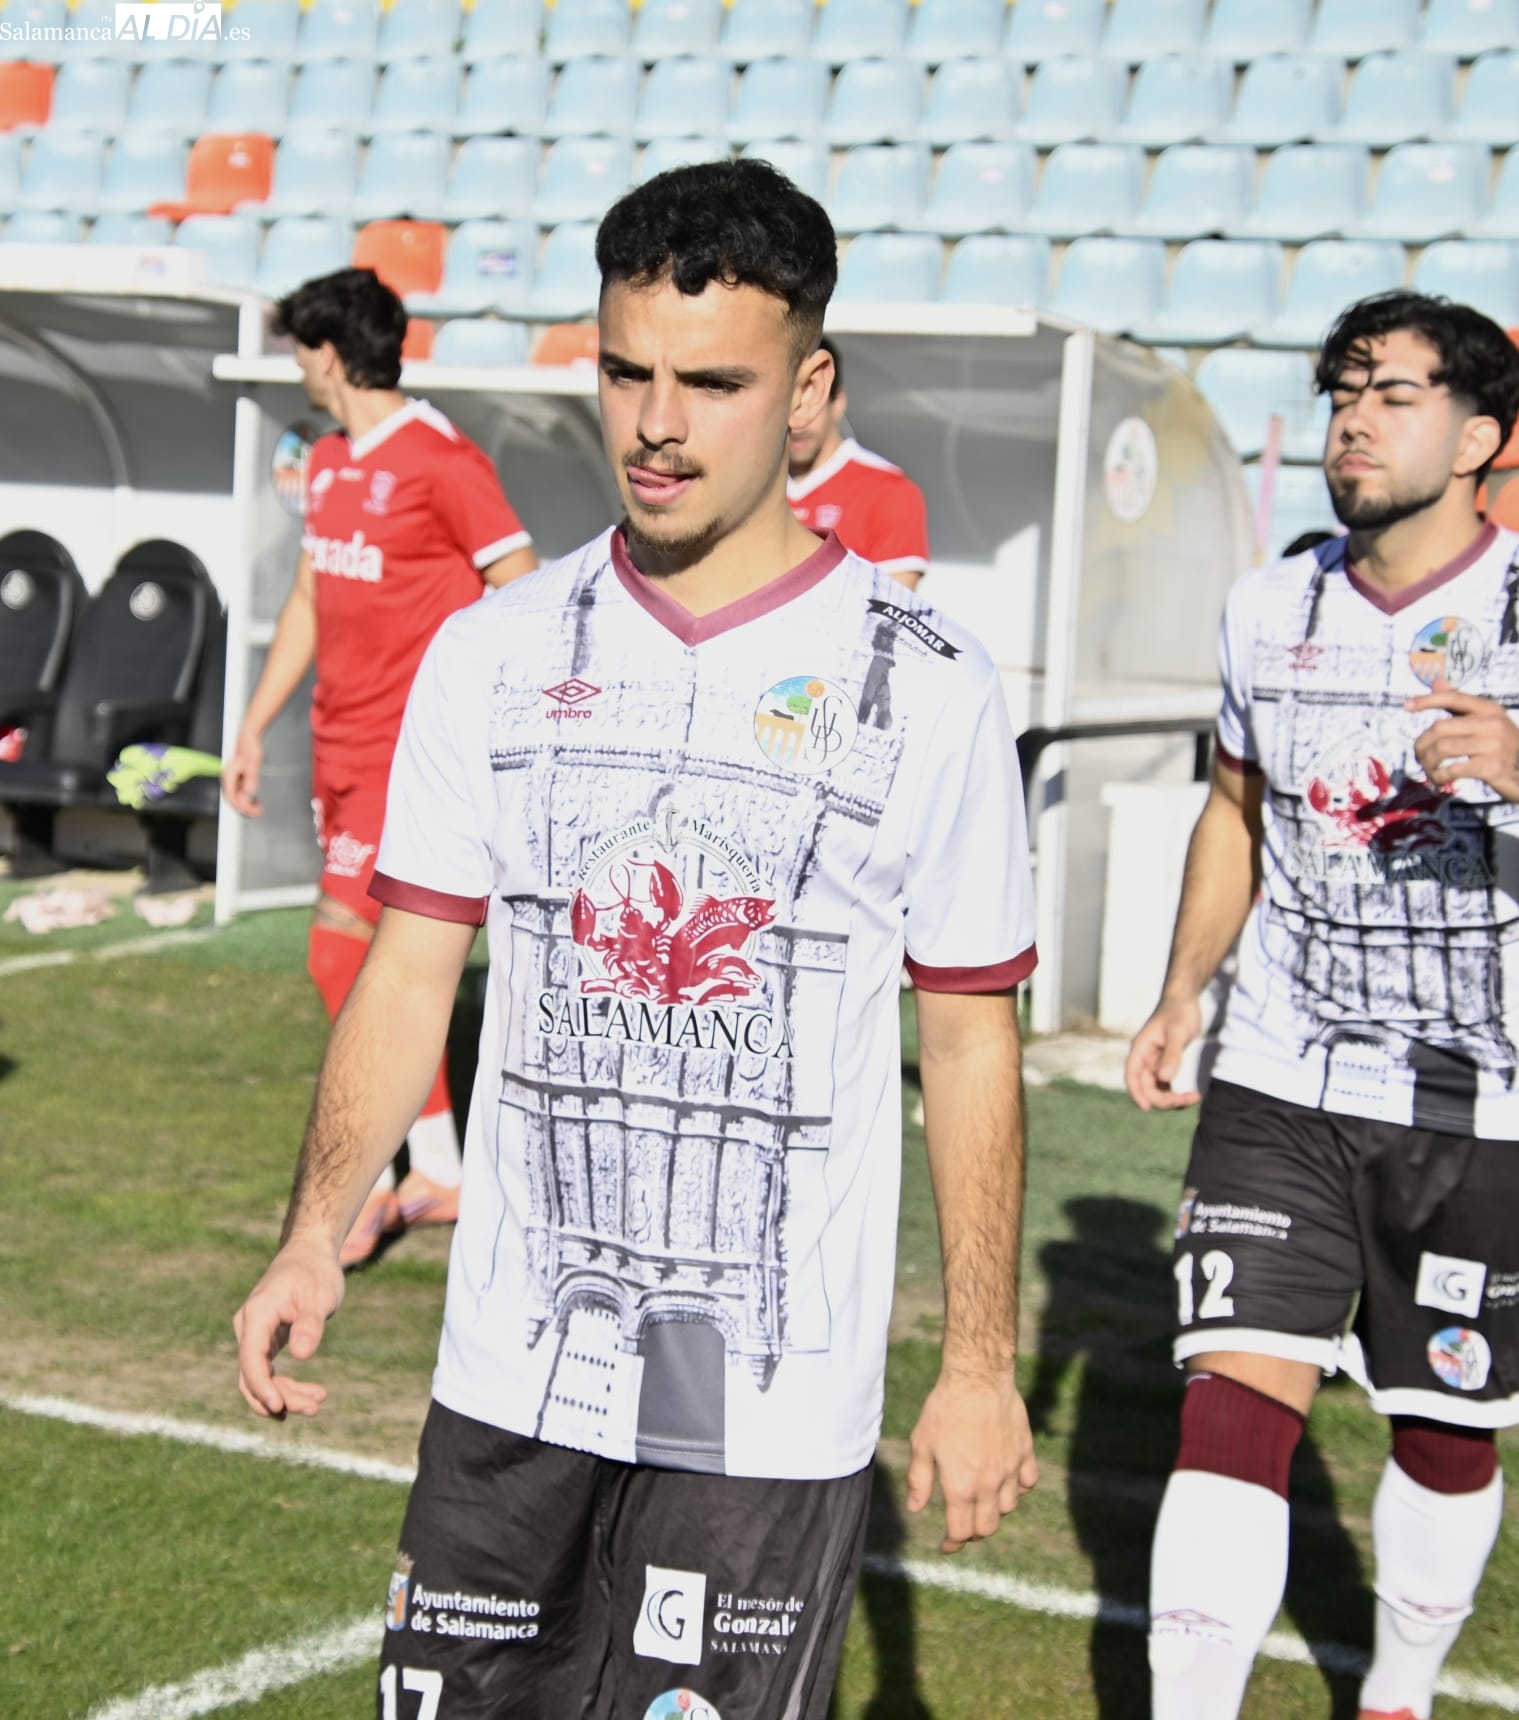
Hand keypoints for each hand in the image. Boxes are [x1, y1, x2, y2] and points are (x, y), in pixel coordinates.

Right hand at [222, 729, 263, 817]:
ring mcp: (234, 779)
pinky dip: (249, 798)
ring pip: (239, 797)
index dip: (242, 807)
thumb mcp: (252, 763)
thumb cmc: (249, 747)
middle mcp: (229, 779)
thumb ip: (251, 778)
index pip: (231, 797)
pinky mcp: (239, 778)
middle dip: (245, 807)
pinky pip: (242, 792)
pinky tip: (257, 800)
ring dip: (248, 804)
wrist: (250, 737)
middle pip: (234, 799)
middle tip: (258, 812)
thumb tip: (249, 793)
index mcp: (228, 776)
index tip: (252, 811)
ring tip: (259, 807)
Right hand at [233, 1236, 344, 1419]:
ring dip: (285, 1395)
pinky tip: (308, 1397)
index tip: (279, 1407)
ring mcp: (255, 1336)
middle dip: (280, 1397)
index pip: (250, 1358)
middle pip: (253, 1374)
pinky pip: (268, 1371)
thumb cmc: (315, 1272)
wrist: (310, 1254)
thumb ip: (310, 1323)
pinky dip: (285, 1386)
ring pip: (260, 1377)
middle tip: (314, 1408)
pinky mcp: (265, 1341)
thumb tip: (302, 1354)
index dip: (261, 1386)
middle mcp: (249, 1328)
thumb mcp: (319, 1295)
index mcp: (257, 1315)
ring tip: (317, 1404)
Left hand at [905, 1370, 1038, 1553]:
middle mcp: (989, 1484)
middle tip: (963, 1524)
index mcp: (961, 1487)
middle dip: (973, 1532)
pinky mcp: (1025, 1452)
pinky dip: (1018, 1489)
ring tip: (982, 1501)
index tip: (947, 1545)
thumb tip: (915, 1508)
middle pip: (987, 1526)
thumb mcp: (922, 1443)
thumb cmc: (945, 1409)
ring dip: (995, 1511)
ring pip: (1009, 1507)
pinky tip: (1007, 1481)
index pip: (961, 1531)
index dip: (952, 1544)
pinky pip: (1027, 1483)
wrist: (978, 1378)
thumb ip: (919, 1480)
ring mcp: (1010, 1469)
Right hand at [1126, 994, 1202, 1109]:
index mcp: (1140, 1049)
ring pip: (1155, 1089)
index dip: (1136, 1094)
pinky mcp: (1164, 1064)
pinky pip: (1165, 1085)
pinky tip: (1191, 1095)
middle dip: (1163, 1099)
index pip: (1132, 1076)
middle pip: (1145, 1087)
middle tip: (1188, 1099)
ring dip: (1171, 1099)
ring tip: (1194, 1097)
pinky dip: (1175, 1093)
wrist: (1184, 1000)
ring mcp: (1153, 1062)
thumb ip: (1172, 1055)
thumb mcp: (1178, 1033)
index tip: (1148, 1108)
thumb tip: (1165, 1078)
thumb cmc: (1179, 1012)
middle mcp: (1144, 1058)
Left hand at [1407, 676, 1518, 801]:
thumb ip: (1461, 704)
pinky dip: (1439, 776)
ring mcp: (1495, 745)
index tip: (1406, 706)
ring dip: (1428, 762)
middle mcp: (1493, 723)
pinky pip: (1453, 769)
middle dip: (1422, 743)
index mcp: (1490, 709)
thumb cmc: (1501, 746)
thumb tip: (1437, 681)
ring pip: (1443, 749)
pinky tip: (1439, 779)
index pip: (1453, 698)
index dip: (1427, 700)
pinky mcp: (1493, 767)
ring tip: (1428, 769)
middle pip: (1440, 727)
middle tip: (1419, 755)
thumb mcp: (1486, 721)